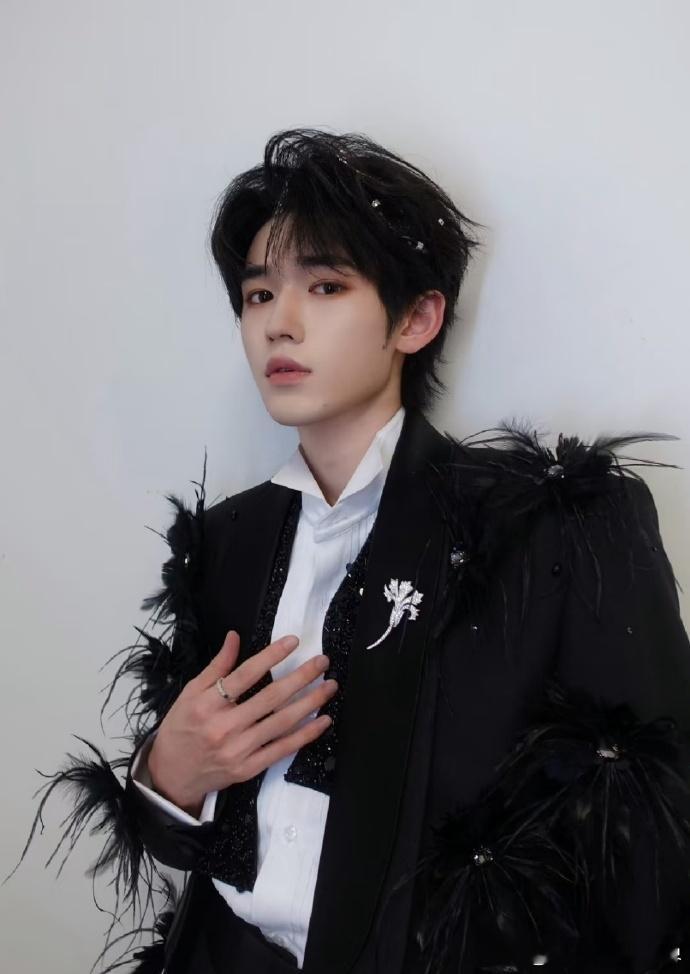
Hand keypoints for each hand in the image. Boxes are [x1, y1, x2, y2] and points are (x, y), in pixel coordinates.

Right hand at [147, 630, 337, 815]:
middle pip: (270, 698)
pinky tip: (323, 721)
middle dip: (300, 677)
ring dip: (310, 703)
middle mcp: (224, 727)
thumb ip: (216, 666)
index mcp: (207, 705)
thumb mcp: (190, 693)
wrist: (170, 775)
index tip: (293, 642)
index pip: (245, 675)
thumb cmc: (180, 728)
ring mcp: (238, 750)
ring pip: (281, 723)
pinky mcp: (248, 769)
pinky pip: (282, 750)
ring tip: (329, 686)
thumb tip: (234, 637)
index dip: (271, 657)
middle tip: (322, 662)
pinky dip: (305, 735)